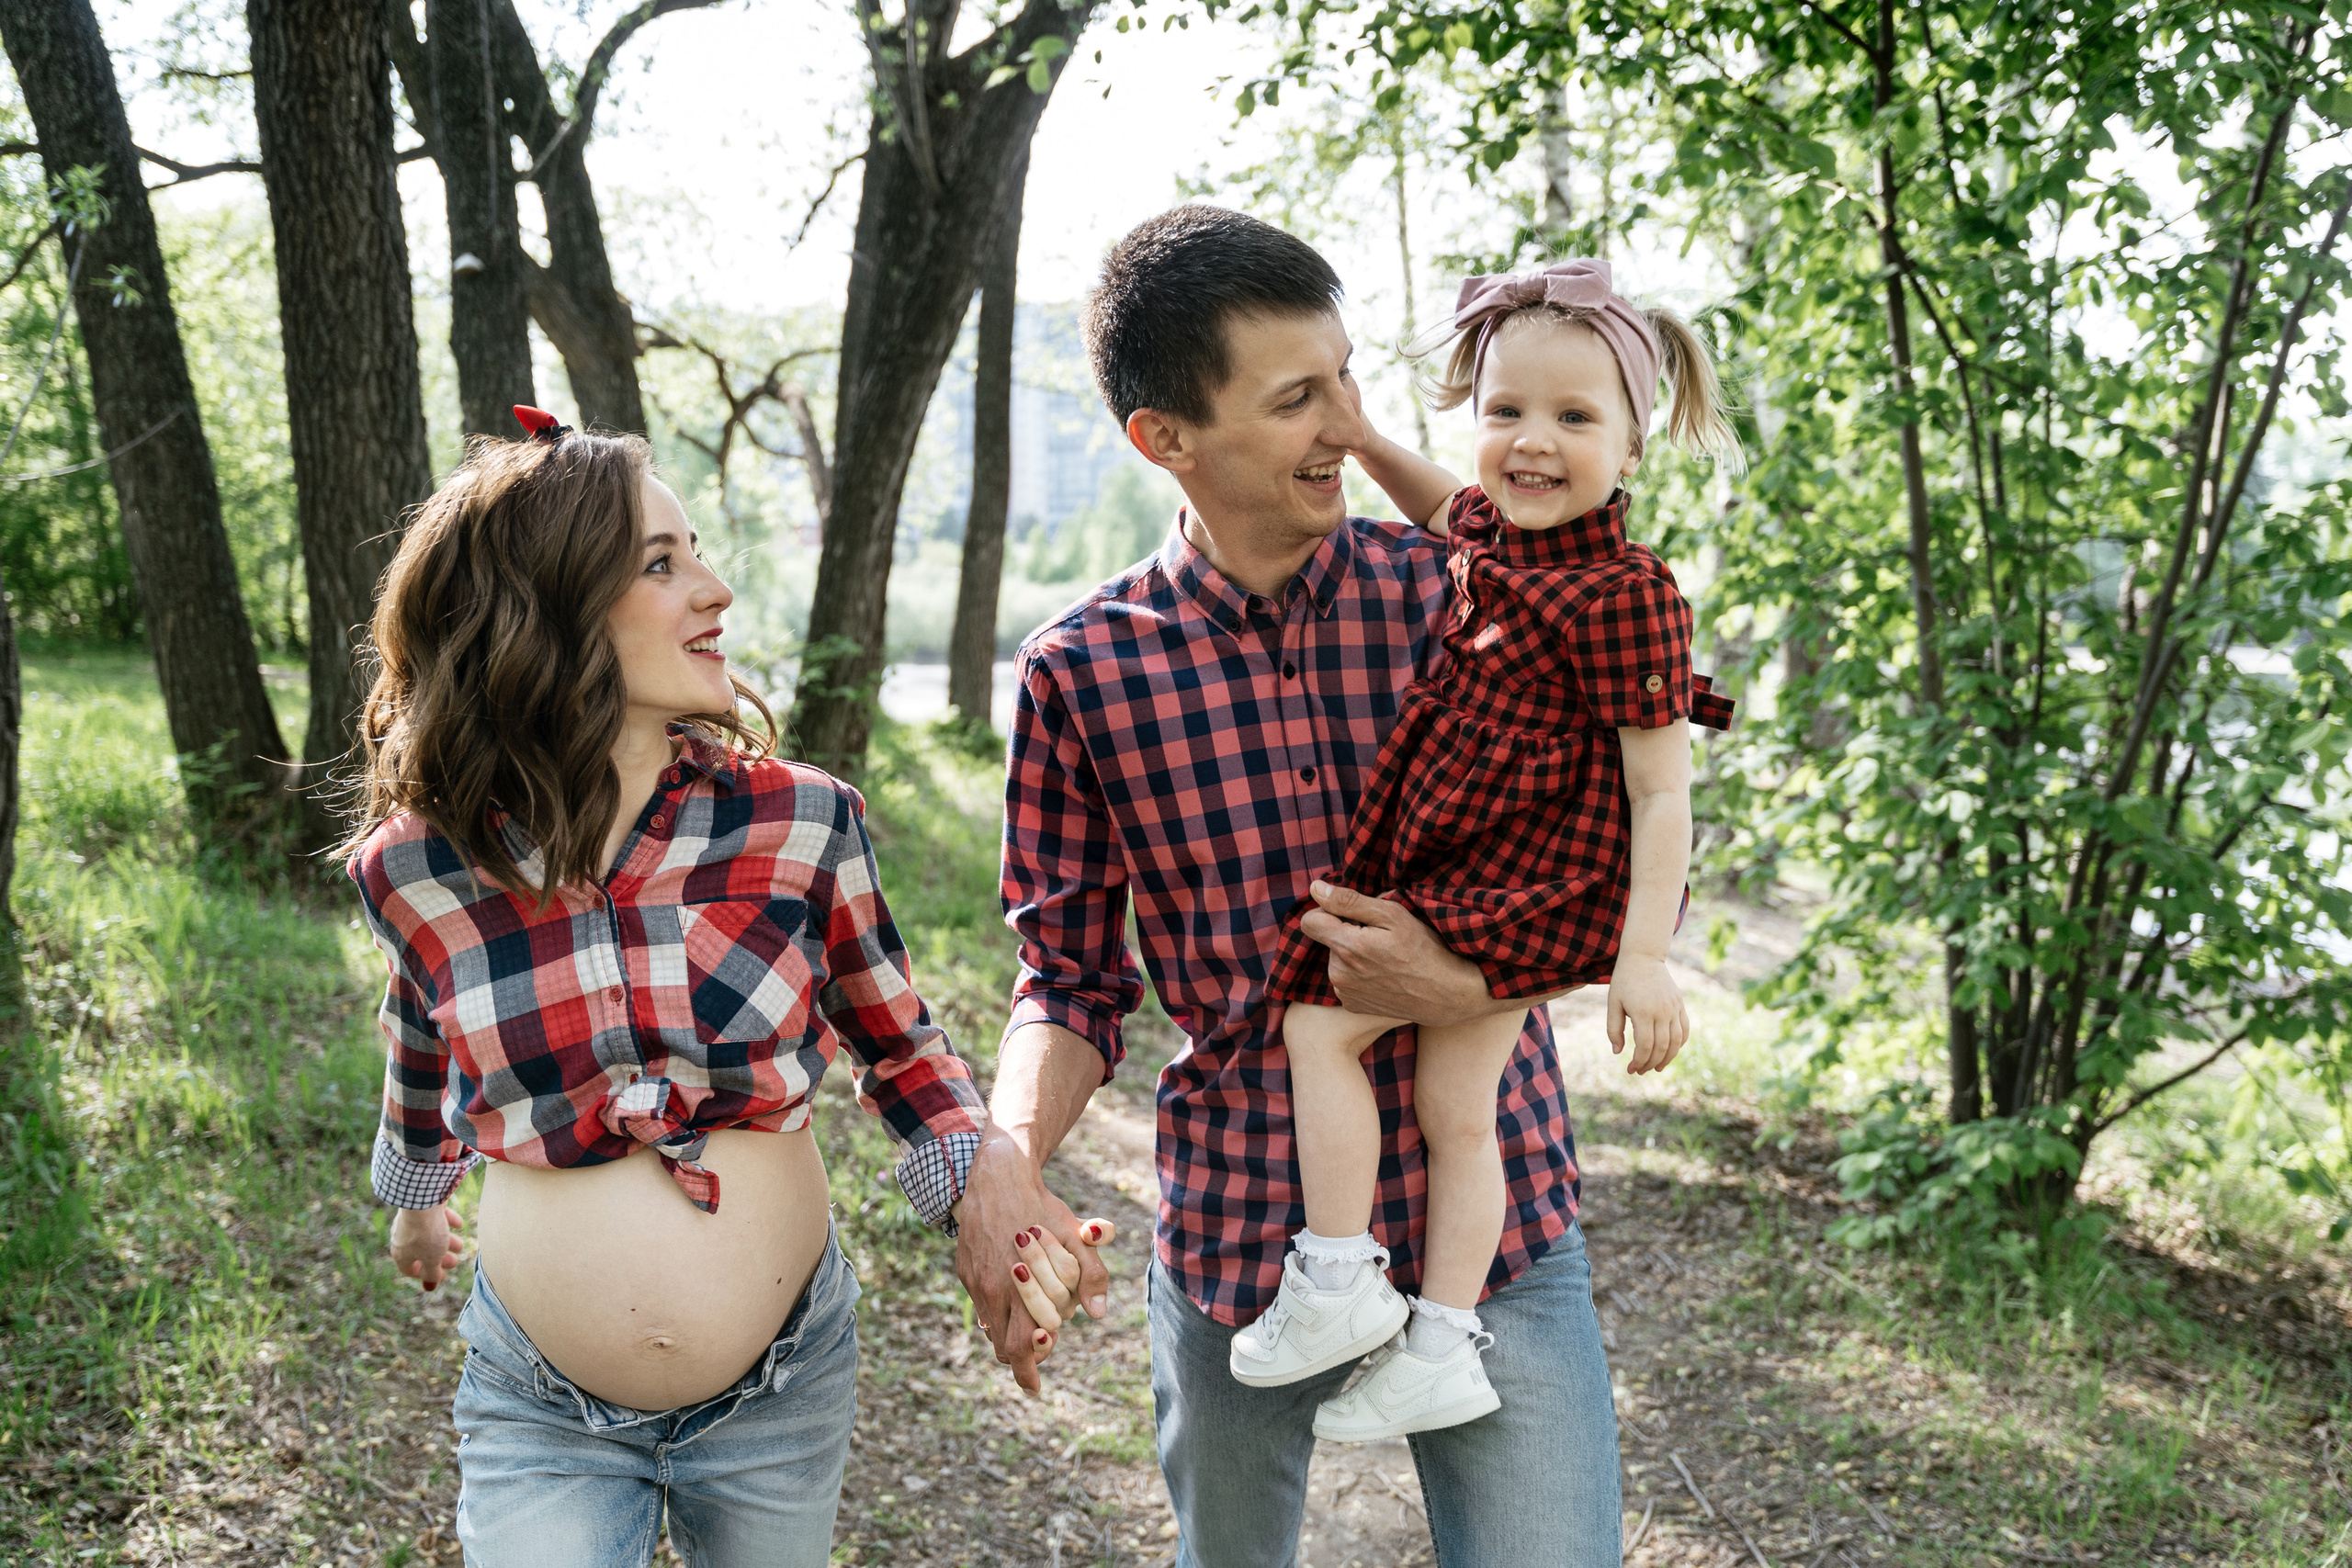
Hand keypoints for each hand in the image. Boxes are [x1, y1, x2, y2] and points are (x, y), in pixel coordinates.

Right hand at [388, 1204, 465, 1291]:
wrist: (422, 1199)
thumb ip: (432, 1273)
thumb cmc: (426, 1233)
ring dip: (445, 1241)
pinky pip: (433, 1217)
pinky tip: (459, 1223)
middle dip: (439, 1258)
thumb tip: (430, 1286)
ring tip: (460, 1245)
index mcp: (401, 1253)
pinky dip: (446, 1221)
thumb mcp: (432, 1259)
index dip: (425, 1275)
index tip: (439, 1275)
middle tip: (454, 1262)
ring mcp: (411, 1221)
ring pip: (429, 1235)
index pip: (409, 1269)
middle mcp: (402, 1237)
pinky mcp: (421, 1207)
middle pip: (421, 1252)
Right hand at [953, 1126, 1112, 1393]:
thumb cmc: (1042, 1207)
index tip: (1036, 1386)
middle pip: (1003, 1347)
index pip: (1021, 1347)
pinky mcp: (965, 1270)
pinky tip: (1014, 1299)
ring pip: (991, 1328)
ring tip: (1030, 1328)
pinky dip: (998, 1313)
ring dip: (1009, 1335)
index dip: (1029, 1371)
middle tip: (1039, 1355)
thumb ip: (1092, 1275)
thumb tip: (1098, 1315)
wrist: (997, 1177)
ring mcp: (974, 1281)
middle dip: (1023, 1357)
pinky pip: (981, 1306)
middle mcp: (991, 1290)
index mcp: (1017, 1288)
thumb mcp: (1076, 1236)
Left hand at [1300, 881, 1555, 1025]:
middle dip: (1348, 934)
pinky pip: (1347, 981)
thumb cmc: (1425, 949)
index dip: (1328, 912)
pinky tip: (1385, 975)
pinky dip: (1360, 975)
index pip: (1309, 922)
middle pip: (1328, 941)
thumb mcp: (1392, 915)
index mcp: (1346, 947)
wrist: (1448, 995)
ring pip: (1338, 961)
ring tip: (1387, 958)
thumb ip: (1349, 901)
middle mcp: (1339, 974)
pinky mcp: (1354, 1006)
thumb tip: (1315, 888)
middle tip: (1382, 938)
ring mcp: (1346, 993)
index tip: (1351, 914)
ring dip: (1354, 955)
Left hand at [1607, 957, 1688, 1073]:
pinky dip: (1679, 1044)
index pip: (1645, 1045)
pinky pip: (1684, 1030)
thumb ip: (1613, 1028)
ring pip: (1676, 1041)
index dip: (1639, 1061)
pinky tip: (1669, 1052)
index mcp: (1643, 1011)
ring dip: (1668, 1058)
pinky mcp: (1680, 1005)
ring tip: (1657, 1067)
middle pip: (1662, 1047)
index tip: (1631, 1069)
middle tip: (1640, 1071)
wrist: (1643, 958)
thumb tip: (1618, 1052)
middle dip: (1651, 1063)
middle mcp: (1662, 1011)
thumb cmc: (1624, 981)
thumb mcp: (1613, 1003)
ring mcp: (1674, 1008)